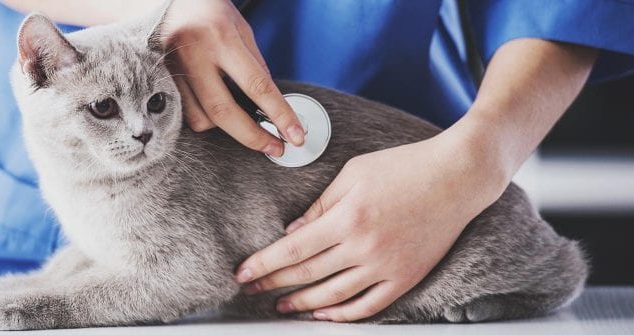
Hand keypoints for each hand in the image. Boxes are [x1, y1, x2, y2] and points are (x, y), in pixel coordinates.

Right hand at [159, 0, 304, 155]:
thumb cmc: (208, 9)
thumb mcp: (241, 29)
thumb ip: (255, 66)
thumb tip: (270, 106)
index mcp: (220, 37)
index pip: (256, 85)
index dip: (279, 114)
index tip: (294, 135)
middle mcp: (193, 54)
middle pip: (223, 111)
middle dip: (252, 136)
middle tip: (274, 148)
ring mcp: (172, 69)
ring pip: (201, 118)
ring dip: (225, 126)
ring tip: (238, 116)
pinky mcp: (159, 80)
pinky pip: (185, 113)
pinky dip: (205, 117)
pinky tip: (215, 109)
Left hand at [234, 134, 508, 321]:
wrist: (457, 176)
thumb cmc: (403, 166)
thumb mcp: (353, 174)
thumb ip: (320, 205)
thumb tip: (292, 233)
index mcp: (347, 218)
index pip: (294, 250)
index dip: (264, 264)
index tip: (243, 273)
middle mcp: (365, 247)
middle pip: (307, 274)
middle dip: (274, 284)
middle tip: (252, 289)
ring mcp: (387, 266)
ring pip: (334, 295)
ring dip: (303, 304)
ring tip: (281, 306)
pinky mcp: (407, 277)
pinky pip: (370, 305)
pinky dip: (344, 314)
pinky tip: (325, 314)